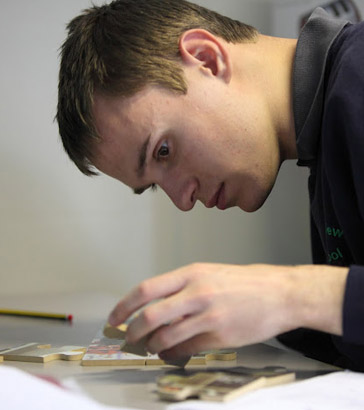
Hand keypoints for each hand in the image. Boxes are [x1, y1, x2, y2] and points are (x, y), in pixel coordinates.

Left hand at [108, 263, 299, 359]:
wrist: (280, 293)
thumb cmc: (245, 282)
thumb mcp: (210, 273)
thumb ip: (182, 288)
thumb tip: (156, 307)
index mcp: (192, 273)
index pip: (146, 289)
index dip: (124, 306)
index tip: (115, 318)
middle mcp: (197, 293)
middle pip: (150, 316)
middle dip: (133, 332)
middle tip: (128, 339)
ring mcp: (208, 316)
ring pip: (165, 337)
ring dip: (152, 346)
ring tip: (150, 348)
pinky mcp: (220, 337)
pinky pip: (186, 350)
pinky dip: (172, 354)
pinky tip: (170, 353)